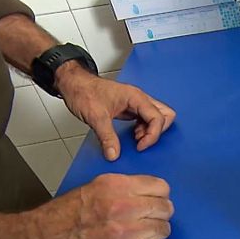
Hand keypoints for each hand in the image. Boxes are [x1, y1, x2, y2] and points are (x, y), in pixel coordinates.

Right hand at [13, 174, 173, 238]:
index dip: (157, 197)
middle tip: (144, 224)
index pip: (161, 187)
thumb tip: (146, 196)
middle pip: (166, 209)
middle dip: (157, 217)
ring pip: (163, 230)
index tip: (151, 204)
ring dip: (153, 236)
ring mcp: (127, 232)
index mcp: (115, 186)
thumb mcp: (90, 191)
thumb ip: (120, 191)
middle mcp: (124, 206)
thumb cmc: (55, 221)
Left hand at [56, 63, 175, 160]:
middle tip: (141, 141)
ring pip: (157, 117)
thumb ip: (107, 137)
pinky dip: (144, 129)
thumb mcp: (95, 117)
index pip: (158, 117)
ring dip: (150, 130)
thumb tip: (114, 155)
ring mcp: (136, 103)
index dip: (152, 135)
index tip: (140, 146)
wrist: (74, 84)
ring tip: (135, 139)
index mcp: (135, 97)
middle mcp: (139, 98)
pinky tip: (132, 134)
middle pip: (165, 114)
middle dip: (157, 131)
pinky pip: (146, 119)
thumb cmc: (84, 92)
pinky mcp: (131, 107)